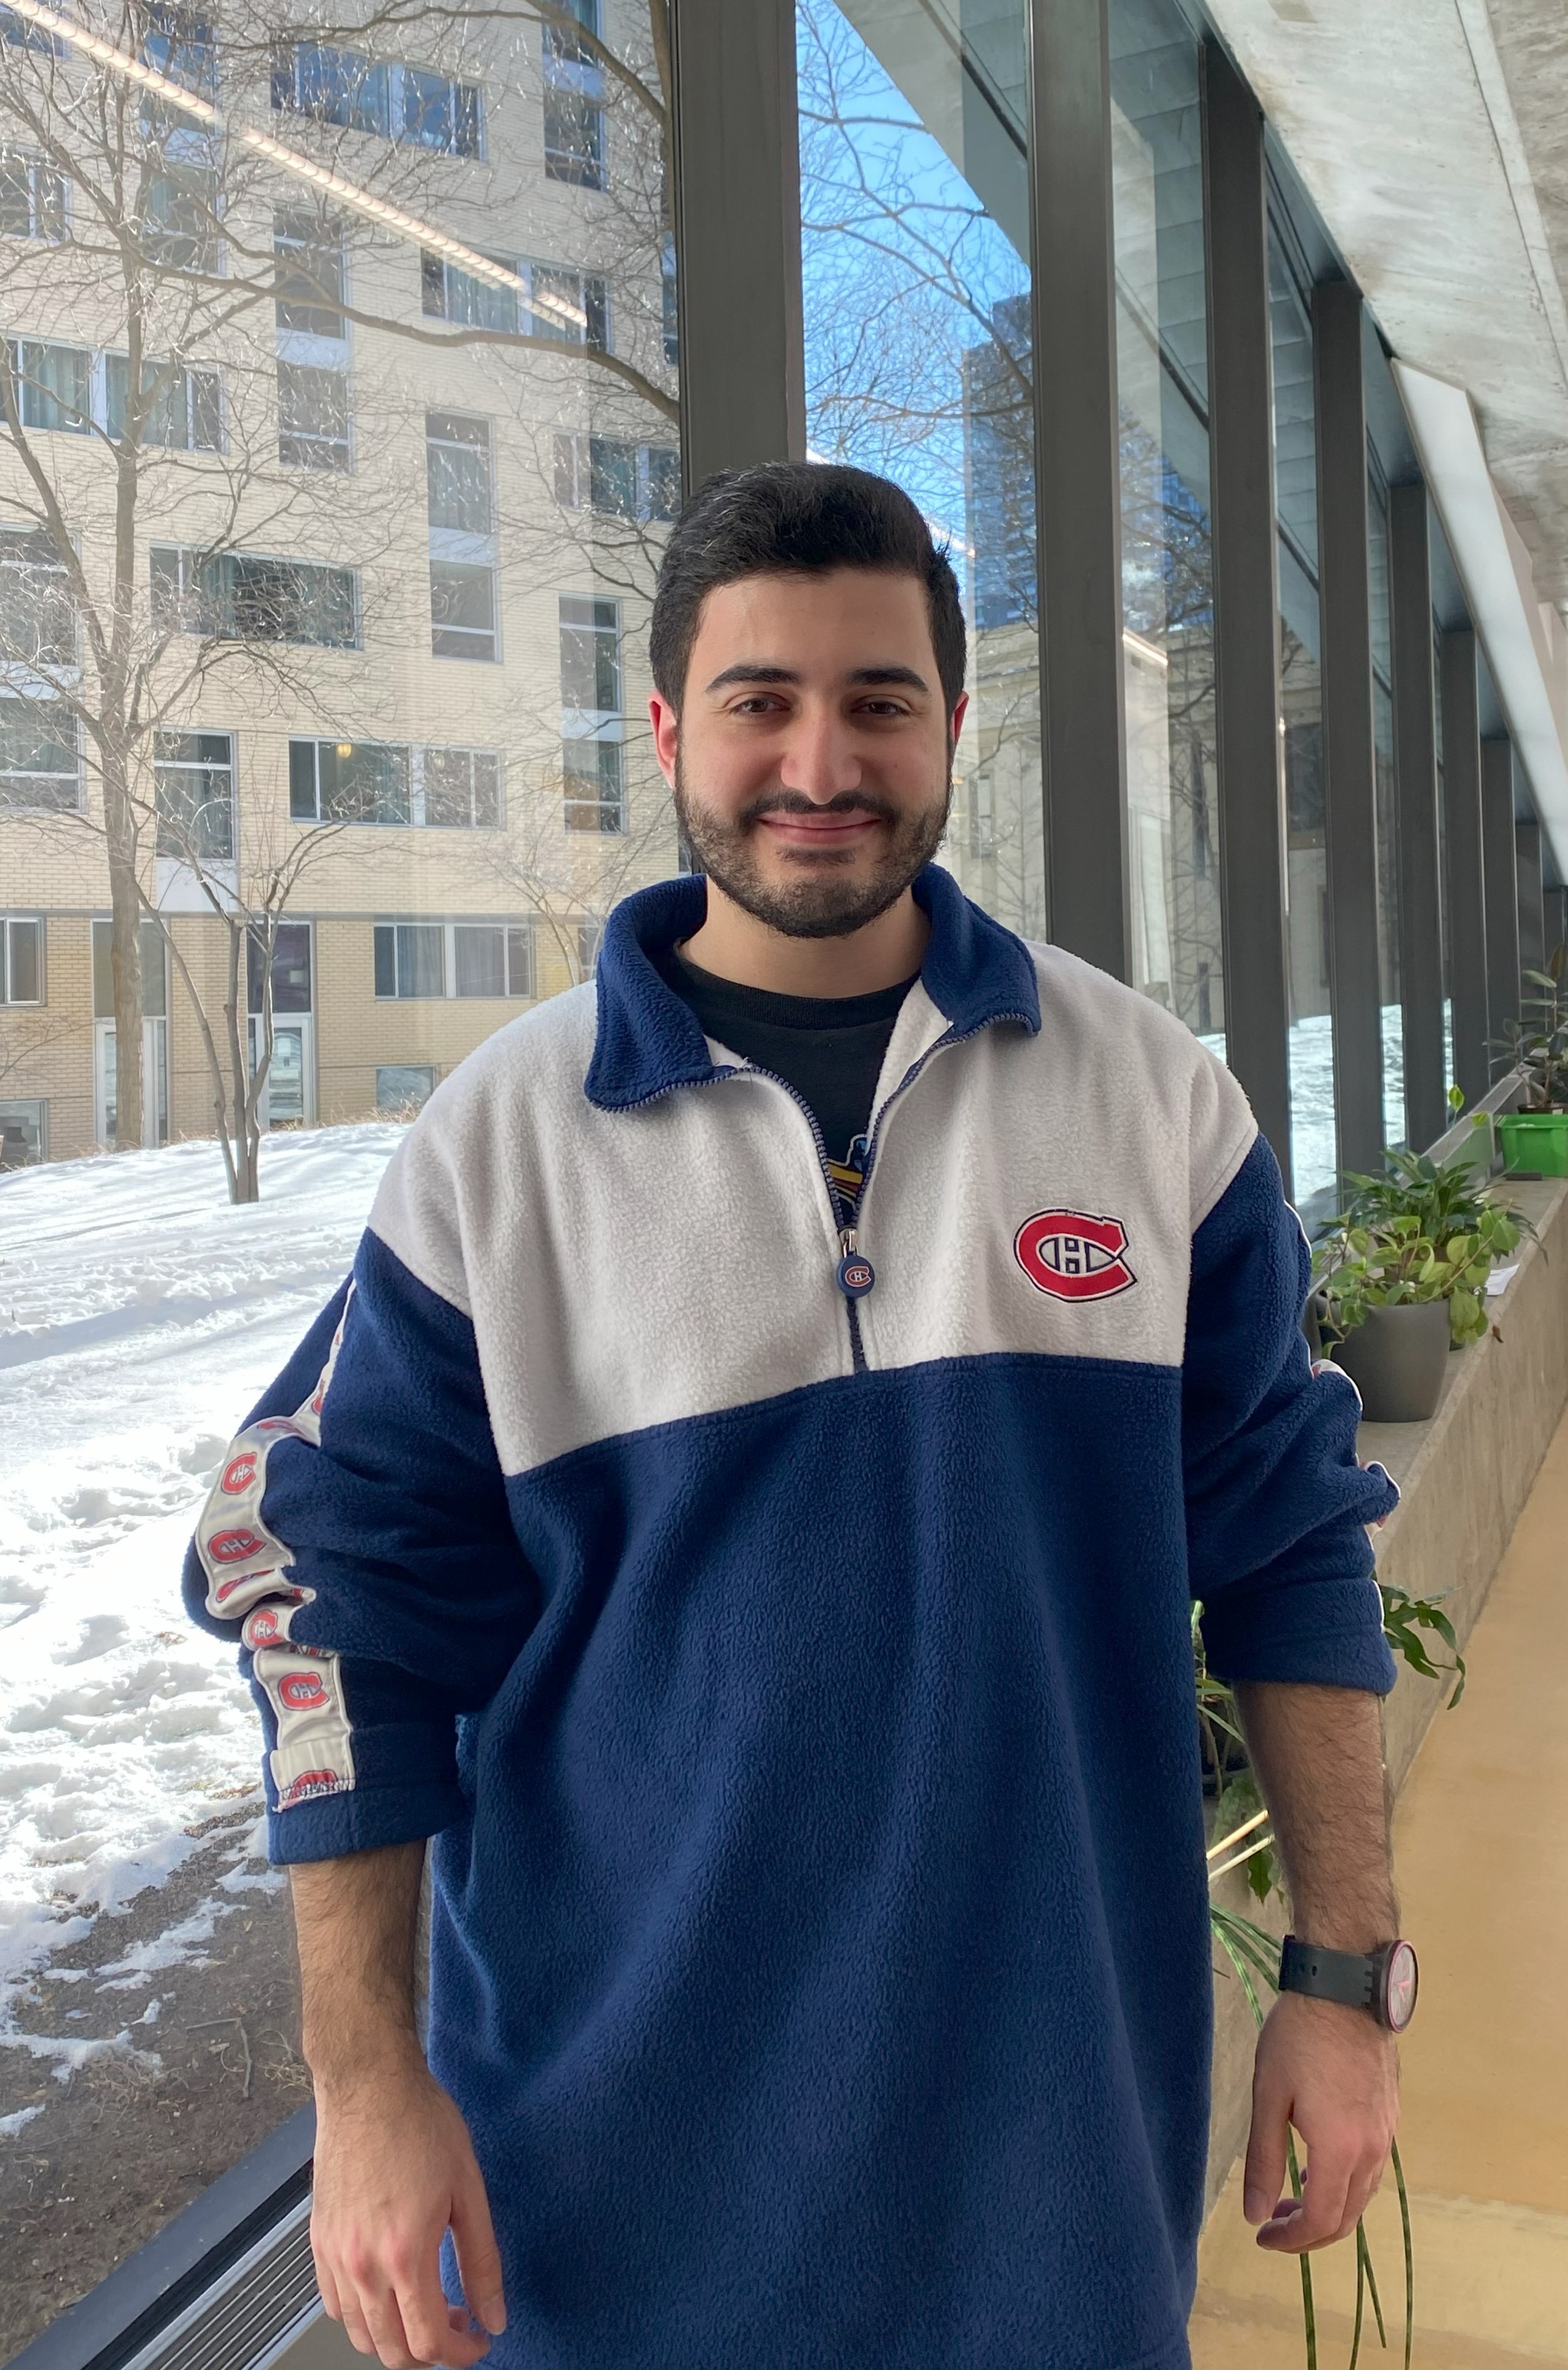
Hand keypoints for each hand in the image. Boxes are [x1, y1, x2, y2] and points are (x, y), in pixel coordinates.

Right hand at [310, 2054, 506, 2367]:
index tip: (477, 2339)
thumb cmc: (420, 2123)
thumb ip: (482, 2261)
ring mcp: (334, 2256)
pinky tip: (389, 2289)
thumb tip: (493, 2314)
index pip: (428, 2341)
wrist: (369, 2085)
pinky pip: (335, 2306)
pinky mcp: (318, 2242)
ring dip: (396, 2338)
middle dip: (430, 2352)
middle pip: (392, 2350)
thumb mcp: (468, 2189)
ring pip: (361, 2336)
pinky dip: (363, 2316)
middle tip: (456, 2323)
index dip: (460, 2353)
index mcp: (405, 2252)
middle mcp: (362, 2264)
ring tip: (425, 2306)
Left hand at [1243, 1991, 1398, 2252]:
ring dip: (1328, 2208)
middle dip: (1308, 2232)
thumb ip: (1263, 2159)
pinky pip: (1371, 2170)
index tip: (1262, 2236)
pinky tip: (1317, 2166)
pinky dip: (1344, 2183)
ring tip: (1290, 2197)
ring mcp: (1386, 2134)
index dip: (1291, 2240)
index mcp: (1341, 2151)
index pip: (1322, 2221)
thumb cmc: (1298, 2039)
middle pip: (1347, 2217)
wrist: (1344, 1990)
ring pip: (1362, 2195)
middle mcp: (1372, 2151)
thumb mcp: (1269, 2097)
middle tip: (1272, 2224)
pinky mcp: (1390, 2115)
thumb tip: (1255, 2214)